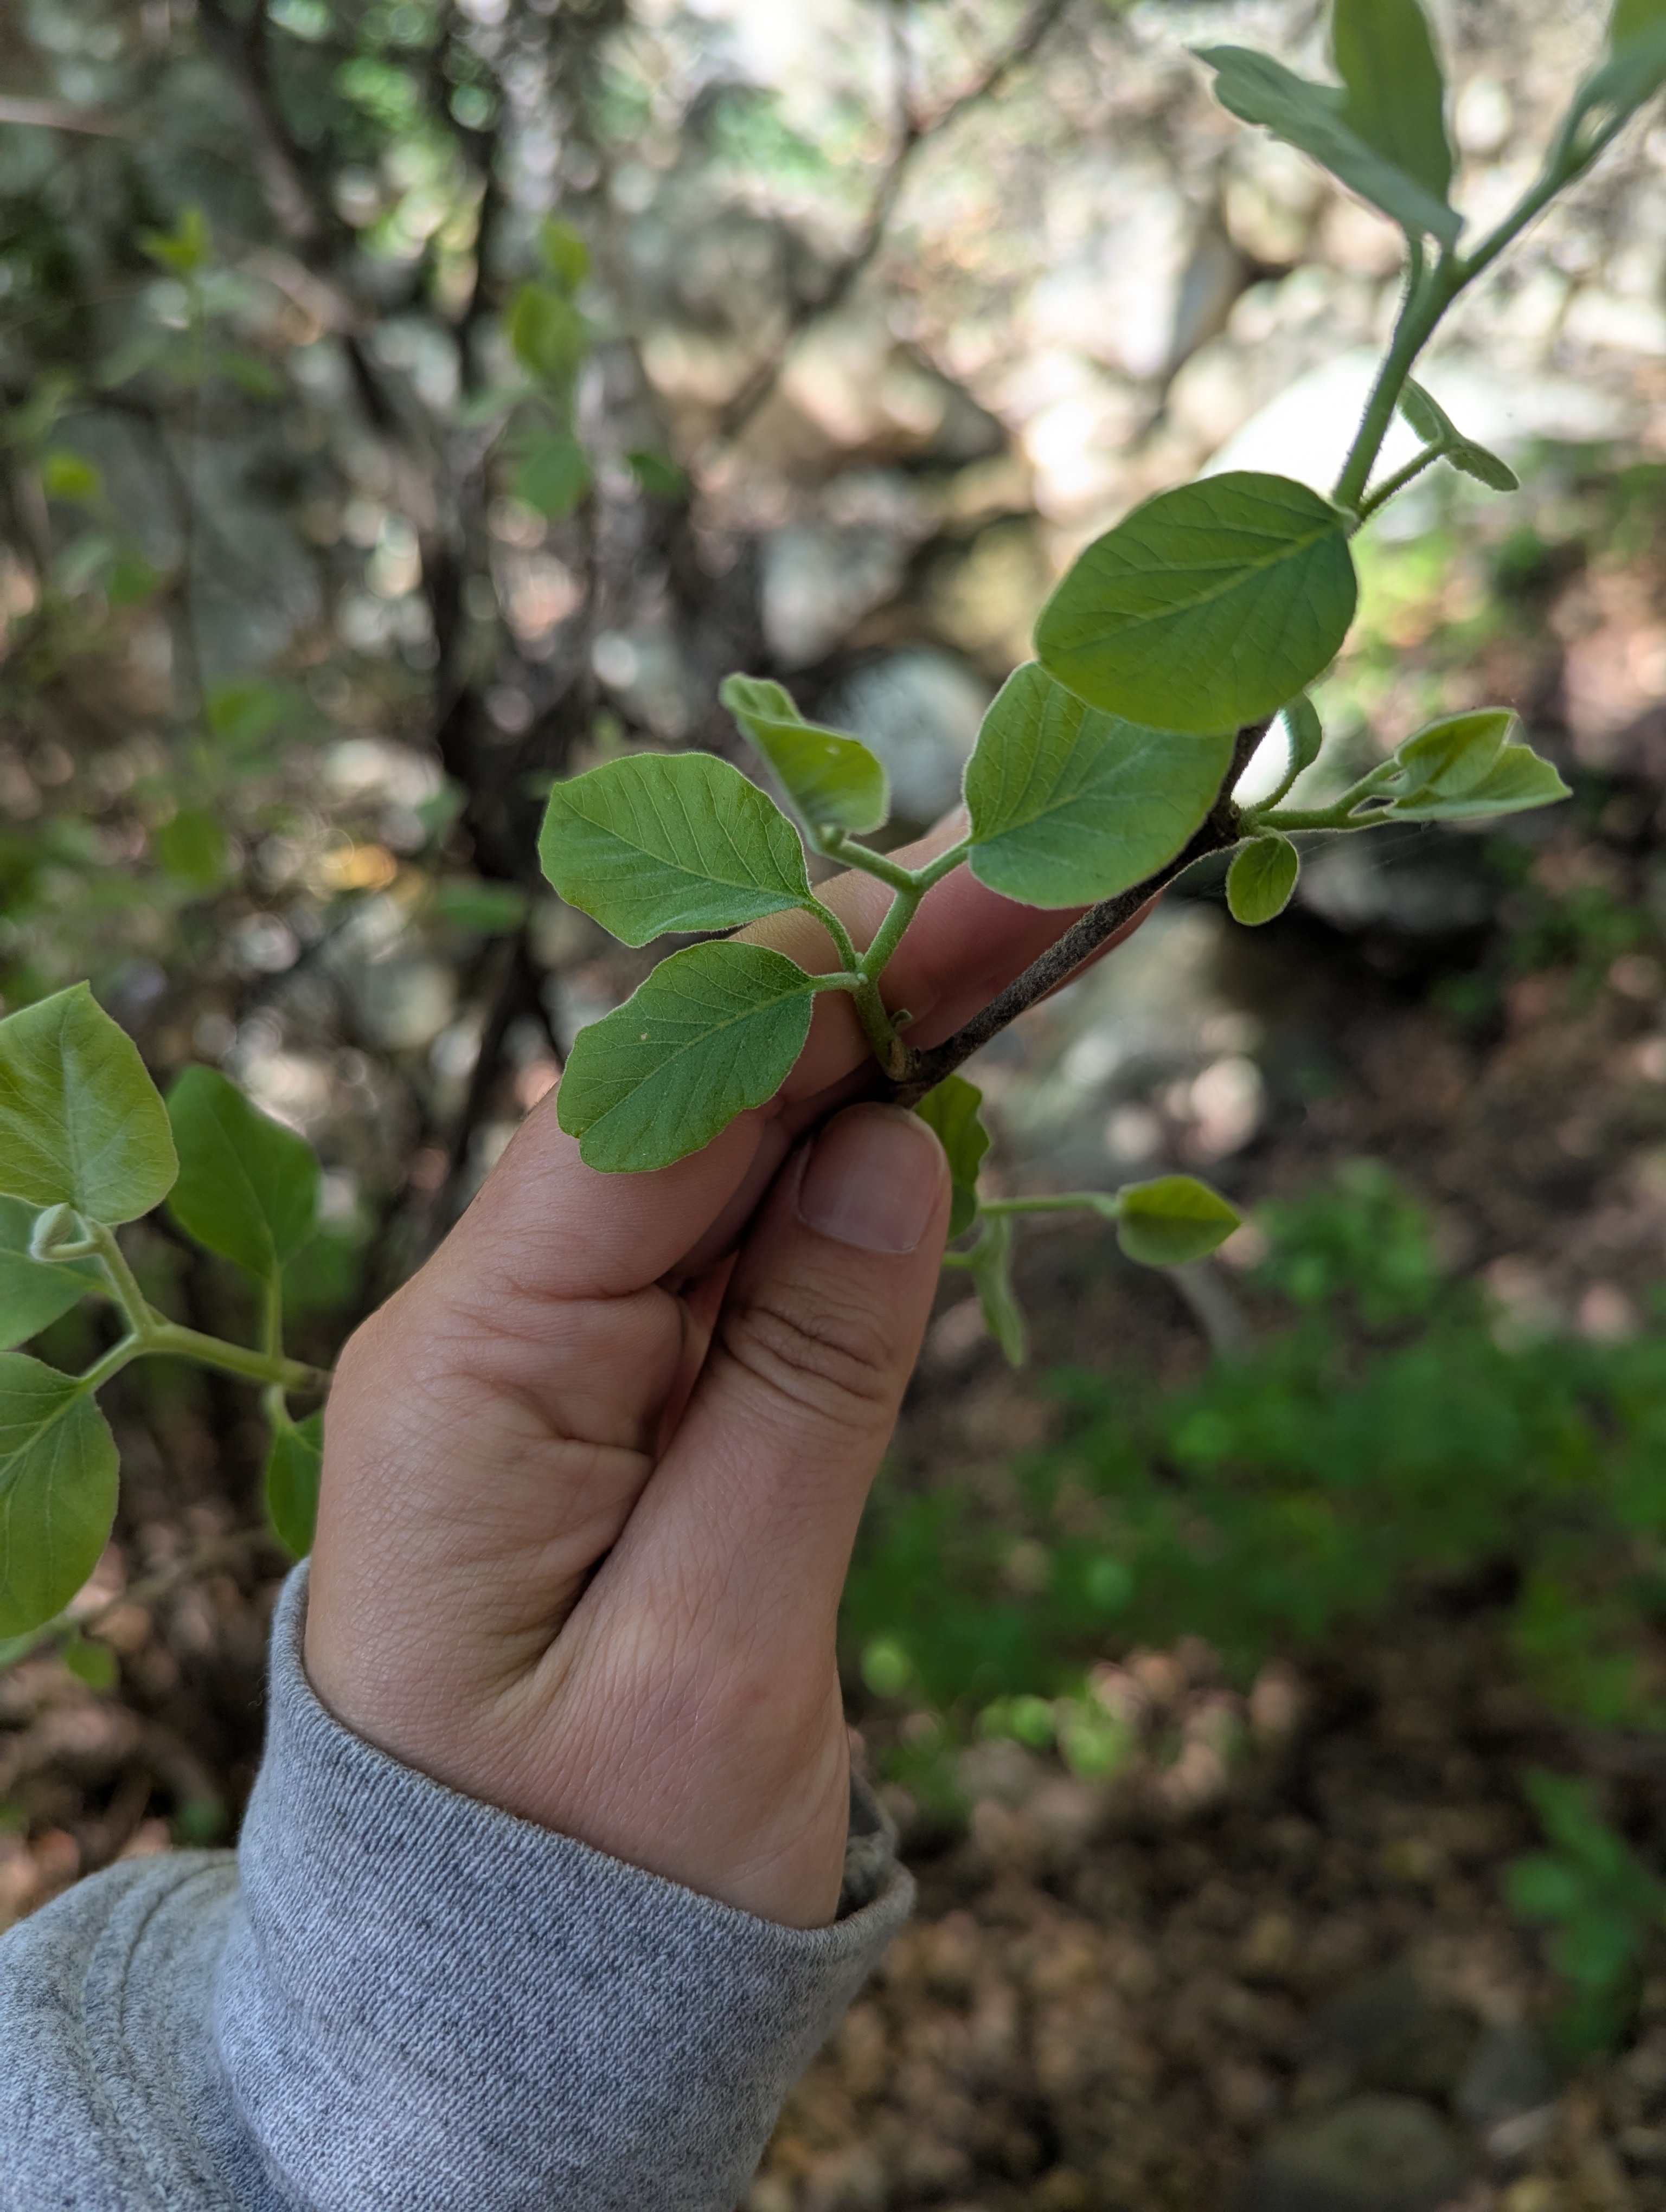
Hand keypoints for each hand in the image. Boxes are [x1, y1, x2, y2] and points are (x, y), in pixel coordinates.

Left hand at [305, 828, 1131, 1927]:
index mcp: (464, 1374)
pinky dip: (839, 1174)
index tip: (985, 886)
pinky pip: (729, 1251)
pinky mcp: (607, 1397)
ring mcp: (545, 1357)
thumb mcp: (721, 1650)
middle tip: (1049, 875)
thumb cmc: (592, 1880)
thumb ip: (803, 1381)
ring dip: (868, 1057)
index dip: (826, 983)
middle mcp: (486, 1328)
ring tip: (1022, 942)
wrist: (498, 2015)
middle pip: (687, 1100)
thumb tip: (896, 1140)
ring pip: (719, 1160)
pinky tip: (937, 1099)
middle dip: (866, 984)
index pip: (650, 1107)